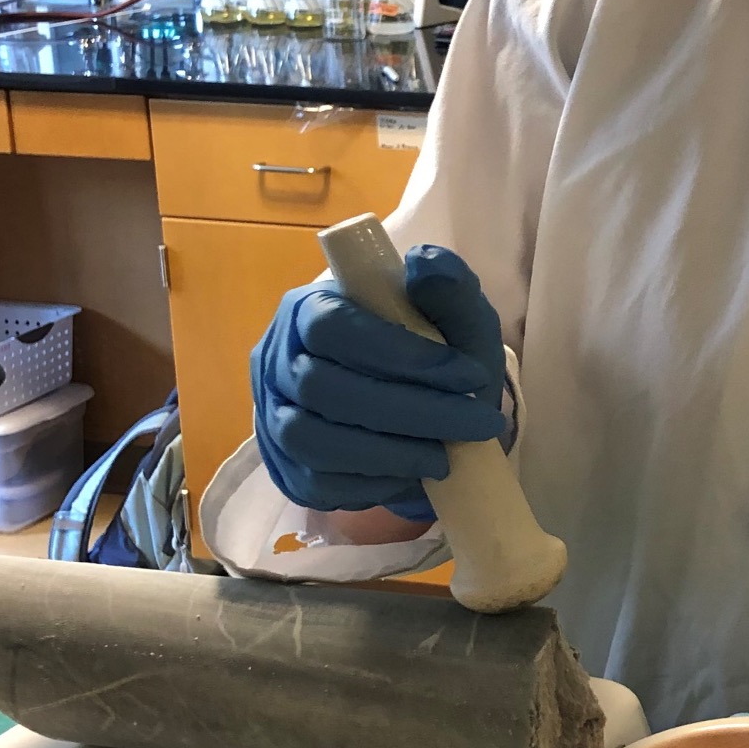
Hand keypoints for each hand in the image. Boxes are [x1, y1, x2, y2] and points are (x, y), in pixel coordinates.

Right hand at [251, 244, 505, 520]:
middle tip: (475, 424)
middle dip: (410, 411)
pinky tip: (413, 476)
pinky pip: (314, 483)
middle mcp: (278, 358)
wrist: (429, 414)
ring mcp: (273, 415)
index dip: (398, 352)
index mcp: (310, 307)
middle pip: (321, 388)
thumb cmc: (438, 356)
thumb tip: (425, 263)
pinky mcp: (284, 466)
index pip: (331, 327)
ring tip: (446, 457)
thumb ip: (449, 287)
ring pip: (312, 440)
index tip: (467, 374)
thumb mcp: (458, 318)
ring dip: (389, 453)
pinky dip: (369, 484)